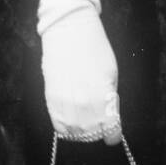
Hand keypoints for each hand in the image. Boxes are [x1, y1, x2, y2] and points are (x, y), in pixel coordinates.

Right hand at [41, 5, 122, 144]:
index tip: (114, 132)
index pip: (110, 130)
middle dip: (99, 131)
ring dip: (83, 130)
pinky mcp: (50, 100)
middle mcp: (83, 104)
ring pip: (75, 132)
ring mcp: (65, 104)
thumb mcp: (111, 72)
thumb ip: (109, 97)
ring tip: (88, 120)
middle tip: (102, 123)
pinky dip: (67, 127)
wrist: (69, 31)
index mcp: (102, 96)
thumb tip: (108, 114)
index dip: (113, 133)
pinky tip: (73, 119)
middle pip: (92, 133)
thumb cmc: (95, 48)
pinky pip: (59, 125)